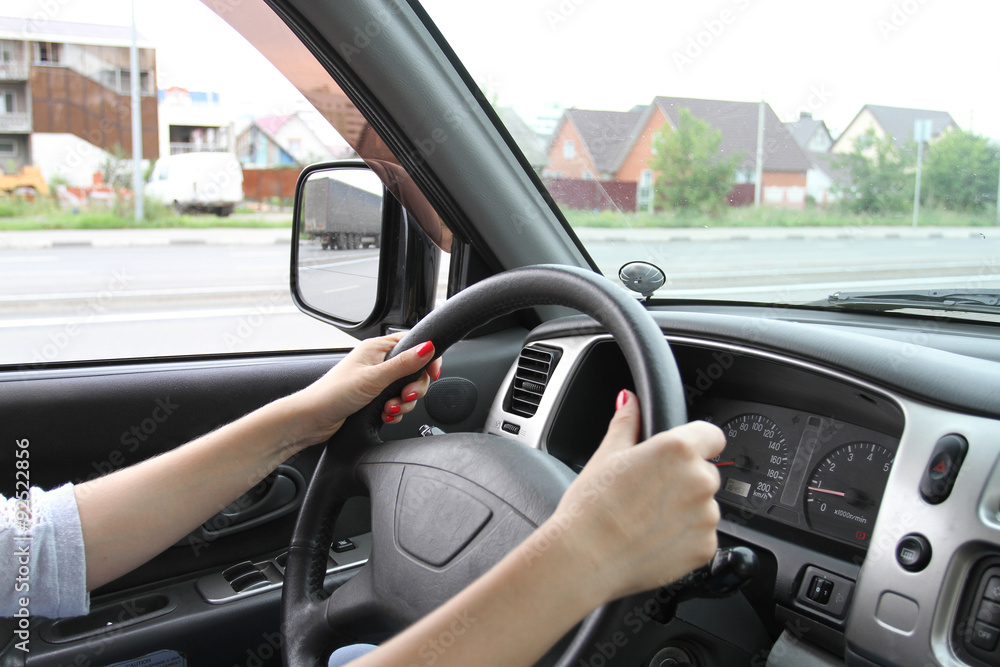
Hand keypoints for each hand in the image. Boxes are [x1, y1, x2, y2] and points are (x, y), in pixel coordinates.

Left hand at [285, 333, 441, 447]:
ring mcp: (377, 381)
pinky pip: (397, 404)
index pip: (413, 344)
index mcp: (377, 349)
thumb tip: (428, 347)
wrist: (312, 419)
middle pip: (414, 370)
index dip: (427, 358)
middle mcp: (378, 363)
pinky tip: (384, 416)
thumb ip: (404, 364)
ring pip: (407, 390)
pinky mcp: (374, 399)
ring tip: (389, 409)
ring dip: (403, 403)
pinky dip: (395, 412)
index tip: (431, 373)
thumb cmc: (333, 393)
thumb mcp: (374, 377)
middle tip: (405, 396)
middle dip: (414, 387)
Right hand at [548, 390, 724, 603]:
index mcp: (677, 450)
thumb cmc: (591, 508)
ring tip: (647, 519)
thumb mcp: (606, 456)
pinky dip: (684, 538)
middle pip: (705, 472)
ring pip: (704, 506)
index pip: (711, 435)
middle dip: (684, 480)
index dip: (695, 442)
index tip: (679, 455)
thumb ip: (626, 422)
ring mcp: (706, 517)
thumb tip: (628, 400)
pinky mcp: (705, 548)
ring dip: (685, 510)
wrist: (584, 559)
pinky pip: (702, 535)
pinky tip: (653, 539)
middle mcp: (699, 480)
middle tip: (648, 493)